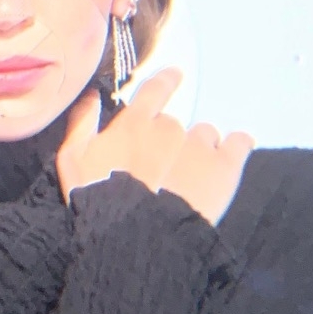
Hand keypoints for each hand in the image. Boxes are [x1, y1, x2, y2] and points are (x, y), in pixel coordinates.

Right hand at [56, 68, 254, 223]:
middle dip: (171, 140)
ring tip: (192, 174)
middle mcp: (170, 127)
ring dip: (198, 148)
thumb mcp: (72, 159)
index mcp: (135, 123)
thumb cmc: (97, 199)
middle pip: (175, 124)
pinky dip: (238, 144)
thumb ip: (81, 122)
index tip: (175, 75)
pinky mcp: (225, 166)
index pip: (156, 89)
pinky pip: (240, 142)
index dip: (167, 80)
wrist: (135, 238)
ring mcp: (200, 145)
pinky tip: (236, 151)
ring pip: (204, 134)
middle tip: (163, 167)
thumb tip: (91, 93)